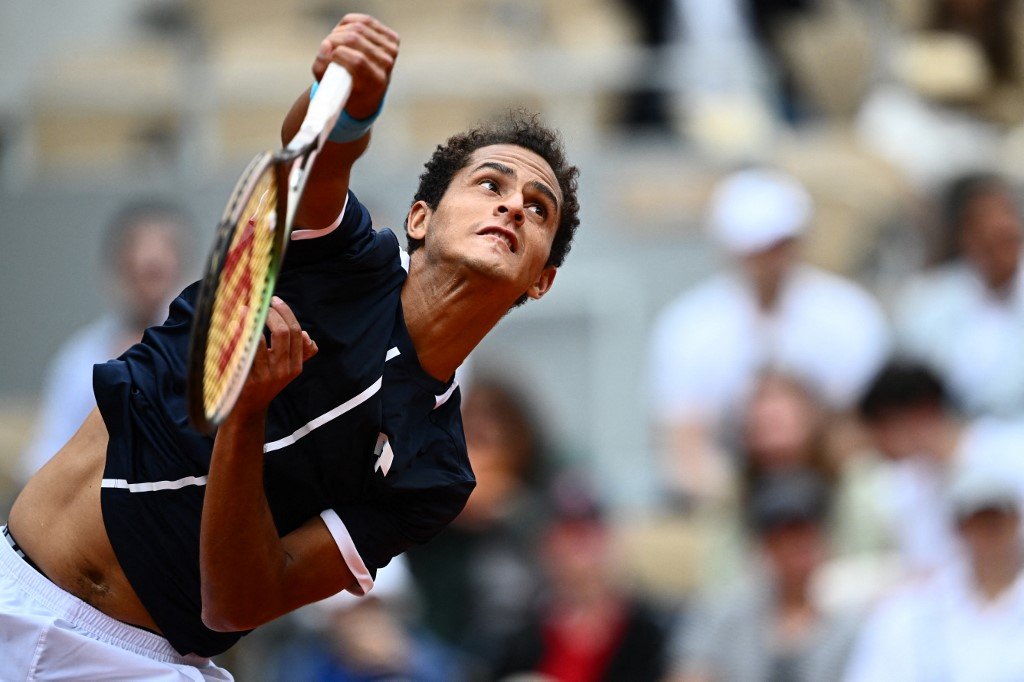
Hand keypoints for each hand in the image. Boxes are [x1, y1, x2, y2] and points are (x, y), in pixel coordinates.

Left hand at [235, 297, 316, 415]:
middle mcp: (283, 370)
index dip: (285, 312)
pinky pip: (243, 350)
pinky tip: (234, 324)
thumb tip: (307, 335)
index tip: (274, 300)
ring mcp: (265, 375)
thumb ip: (301, 355)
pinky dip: (239, 334)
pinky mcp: (247, 379)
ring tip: (244, 309)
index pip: (296, 332)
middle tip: (260, 304)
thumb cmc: (265, 384)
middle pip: (283, 332)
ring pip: (261, 339)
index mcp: (295, 366)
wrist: (246, 411)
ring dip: (252, 319)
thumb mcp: (286, 372)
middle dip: (271, 312)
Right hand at [312, 14, 398, 119]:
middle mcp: (387, 64)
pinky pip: (366, 20)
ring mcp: (392, 50)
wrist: (370, 91)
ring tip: (335, 40)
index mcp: (376, 81)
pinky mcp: (392, 39)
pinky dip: (350, 23)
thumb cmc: (347, 89)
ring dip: (341, 31)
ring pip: (359, 27)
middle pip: (356, 39)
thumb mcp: (330, 86)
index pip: (357, 60)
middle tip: (327, 44)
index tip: (329, 55)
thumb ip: (321, 67)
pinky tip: (344, 31)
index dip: (338, 53)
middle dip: (335, 38)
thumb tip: (326, 44)